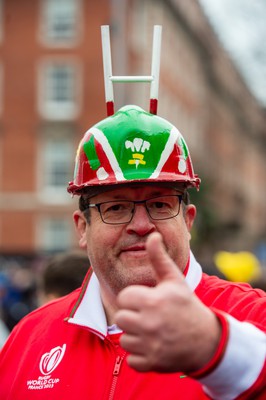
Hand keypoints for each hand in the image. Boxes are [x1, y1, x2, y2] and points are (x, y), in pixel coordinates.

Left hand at [115, 232, 220, 372]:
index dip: (134, 298)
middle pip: (121, 318)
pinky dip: (140, 355)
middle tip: (148, 316)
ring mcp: (150, 345)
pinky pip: (131, 359)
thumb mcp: (174, 280)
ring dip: (136, 336)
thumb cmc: (186, 305)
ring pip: (125, 339)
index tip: (147, 300)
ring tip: (152, 331)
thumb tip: (152, 235)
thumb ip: (159, 258)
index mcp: (153, 301)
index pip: (124, 298)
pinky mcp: (152, 363)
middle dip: (132, 316)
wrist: (206, 340)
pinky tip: (154, 346)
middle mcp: (149, 323)